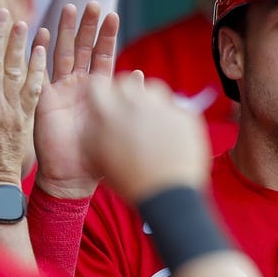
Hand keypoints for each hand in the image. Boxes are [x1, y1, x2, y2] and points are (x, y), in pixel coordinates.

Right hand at [33, 2, 118, 197]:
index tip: (112, 15)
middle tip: (91, 4)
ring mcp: (61, 90)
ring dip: (65, 31)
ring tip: (69, 8)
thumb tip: (139, 73)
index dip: (107, 36)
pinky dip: (40, 53)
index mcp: (99, 89)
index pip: (103, 55)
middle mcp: (80, 85)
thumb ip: (126, 96)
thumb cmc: (98, 154)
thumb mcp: (117, 122)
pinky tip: (42, 33)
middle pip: (83, 48)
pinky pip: (39, 72)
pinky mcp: (43, 99)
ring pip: (63, 54)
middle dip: (87, 26)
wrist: (73, 176)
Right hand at [82, 73, 210, 203]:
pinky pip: (175, 105)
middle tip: (130, 109)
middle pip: (126, 81)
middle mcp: (134, 106)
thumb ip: (92, 134)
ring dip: (150, 99)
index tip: (108, 101)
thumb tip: (94, 118)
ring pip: (153, 88)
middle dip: (127, 91)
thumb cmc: (130, 182)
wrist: (168, 195)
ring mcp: (162, 107)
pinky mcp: (184, 114)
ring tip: (151, 119)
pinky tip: (169, 132)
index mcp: (108, 115)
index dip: (102, 92)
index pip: (97, 84)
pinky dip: (171, 114)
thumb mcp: (99, 160)